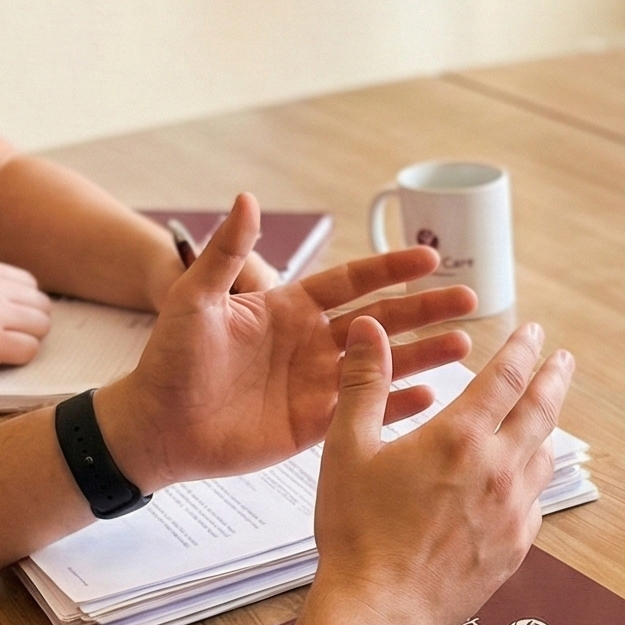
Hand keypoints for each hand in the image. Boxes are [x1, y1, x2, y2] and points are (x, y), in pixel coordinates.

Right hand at [0, 259, 51, 391]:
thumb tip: (11, 300)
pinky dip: (18, 359)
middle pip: (40, 305)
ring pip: (41, 327)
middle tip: (7, 340)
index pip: (28, 283)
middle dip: (29, 325)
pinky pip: (29, 351)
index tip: (7, 322)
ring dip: (26, 342)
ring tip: (0, 351)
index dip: (22, 307)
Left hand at [93, 194, 476, 492]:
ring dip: (423, 355)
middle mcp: (312, 342)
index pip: (353, 282)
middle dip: (426, 310)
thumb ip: (227, 253)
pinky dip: (398, 406)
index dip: (391, 270)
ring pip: (383, 366)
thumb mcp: (195, 299)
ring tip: (464, 345)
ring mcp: (317, 384)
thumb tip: (246, 197)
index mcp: (289, 307)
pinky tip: (433, 398)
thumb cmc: (169, 359)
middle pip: (382, 321)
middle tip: (470, 299)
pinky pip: (366, 413)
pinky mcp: (315, 426)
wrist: (154, 425)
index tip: (430, 258)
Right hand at [309, 316, 572, 624]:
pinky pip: (535, 503)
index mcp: (461, 438)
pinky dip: (532, 481)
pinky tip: (521, 482)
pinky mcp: (514, 548)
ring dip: (546, 430)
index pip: (507, 377)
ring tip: (543, 418)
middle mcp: (499, 470)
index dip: (523, 349)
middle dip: (555, 378)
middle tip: (563, 361)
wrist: (379, 610)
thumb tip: (370, 331)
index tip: (533, 333)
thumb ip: (364, 383)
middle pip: (542, 411)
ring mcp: (513, 512)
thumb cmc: (358, 534)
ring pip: (544, 457)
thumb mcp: (348, 448)